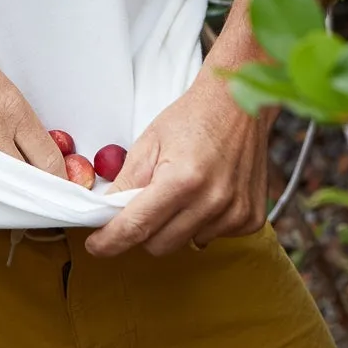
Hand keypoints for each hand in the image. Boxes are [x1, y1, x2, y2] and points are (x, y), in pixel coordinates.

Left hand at [84, 65, 274, 256]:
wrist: (237, 101)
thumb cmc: (192, 118)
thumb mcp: (149, 143)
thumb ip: (126, 183)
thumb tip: (105, 215)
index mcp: (182, 179)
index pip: (137, 227)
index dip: (110, 241)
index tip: (97, 246)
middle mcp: (212, 200)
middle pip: (159, 245)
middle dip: (144, 230)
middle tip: (145, 202)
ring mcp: (235, 212)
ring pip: (185, 243)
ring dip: (175, 226)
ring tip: (183, 190)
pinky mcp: (251, 217)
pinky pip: (212, 238)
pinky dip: (201, 223)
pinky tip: (206, 194)